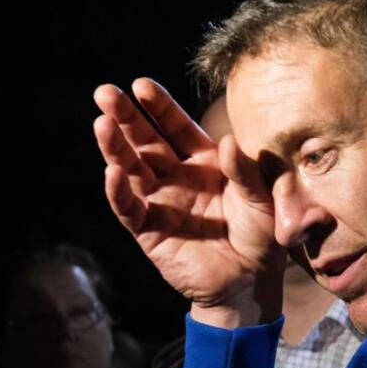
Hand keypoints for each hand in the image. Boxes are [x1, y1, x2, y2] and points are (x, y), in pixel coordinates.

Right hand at [93, 78, 286, 325]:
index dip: (159, 107)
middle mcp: (177, 177)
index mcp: (204, 162)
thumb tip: (228, 142)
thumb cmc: (262, 236)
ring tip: (102, 124)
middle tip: (105, 92)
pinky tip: (112, 172)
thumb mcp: (264, 200)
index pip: (177, 127)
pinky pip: (130, 209)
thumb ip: (246, 172)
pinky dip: (119, 192)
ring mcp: (160, 202)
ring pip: (131, 170)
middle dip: (125, 117)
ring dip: (115, 148)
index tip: (141, 84)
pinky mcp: (149, 232)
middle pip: (145, 141)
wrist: (252, 283)